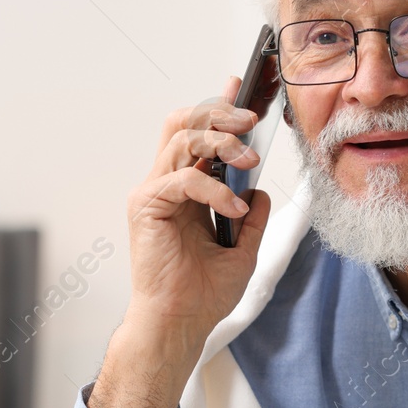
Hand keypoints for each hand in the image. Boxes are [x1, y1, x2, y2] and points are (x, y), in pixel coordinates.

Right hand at [89, 76, 271, 407]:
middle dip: (221, 113)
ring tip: (249, 160)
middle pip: (187, 123)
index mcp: (186, 189)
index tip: (244, 84)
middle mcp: (166, 183)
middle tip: (252, 119)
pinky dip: (214, 189)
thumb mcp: (243, 249)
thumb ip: (252, 216)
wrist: (181, 323)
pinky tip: (233, 211)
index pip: (200, 134)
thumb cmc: (203, 293)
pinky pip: (184, 179)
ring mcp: (154, 192)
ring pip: (183, 140)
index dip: (220, 105)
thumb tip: (260, 190)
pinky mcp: (147, 206)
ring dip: (222, 143)